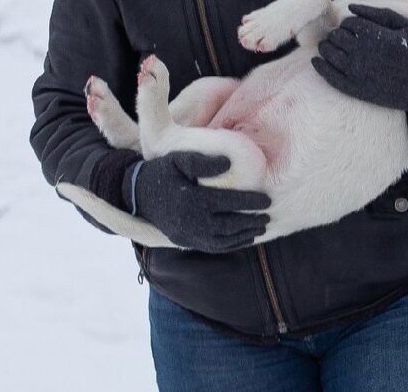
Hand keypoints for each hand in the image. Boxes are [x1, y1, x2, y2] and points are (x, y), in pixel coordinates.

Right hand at [126, 152, 270, 251]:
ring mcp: (188, 234)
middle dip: (252, 222)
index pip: (229, 202)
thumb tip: (229, 162)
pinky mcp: (185, 241)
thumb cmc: (164, 172)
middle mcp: (191, 221)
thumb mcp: (180, 160)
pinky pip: (212, 247)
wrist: (138, 195)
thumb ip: (204, 161)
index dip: (250, 202)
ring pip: (223, 240)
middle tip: (268, 217)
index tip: (267, 200)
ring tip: (261, 229)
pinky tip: (243, 239)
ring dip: (244, 235)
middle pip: (230, 224)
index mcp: (193, 199)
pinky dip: (230, 245)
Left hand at [313, 5, 407, 114]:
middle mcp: (364, 55)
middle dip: (339, 34)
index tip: (357, 27)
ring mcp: (358, 74)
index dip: (350, 22)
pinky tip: (318, 61)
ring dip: (328, 47)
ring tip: (334, 47)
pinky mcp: (355, 90)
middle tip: (345, 36)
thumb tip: (350, 7)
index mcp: (377, 37)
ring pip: (329, 53)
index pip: (349, 22)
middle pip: (337, 37)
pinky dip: (320, 66)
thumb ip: (378, 13)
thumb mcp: (406, 26)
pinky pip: (328, 76)